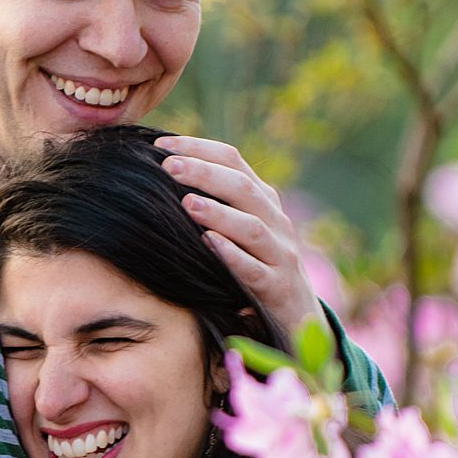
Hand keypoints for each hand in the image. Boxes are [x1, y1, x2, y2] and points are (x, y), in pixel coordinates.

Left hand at [153, 134, 328, 345]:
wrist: (298, 313)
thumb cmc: (257, 264)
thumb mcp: (240, 228)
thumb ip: (215, 201)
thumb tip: (166, 171)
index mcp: (264, 201)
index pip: (234, 161)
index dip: (199, 148)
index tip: (160, 145)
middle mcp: (276, 222)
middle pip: (244, 188)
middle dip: (206, 173)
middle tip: (168, 166)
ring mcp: (280, 255)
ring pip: (252, 228)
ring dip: (219, 213)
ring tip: (187, 203)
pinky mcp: (277, 288)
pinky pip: (255, 271)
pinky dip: (233, 256)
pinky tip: (210, 245)